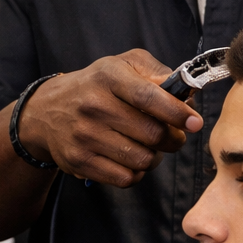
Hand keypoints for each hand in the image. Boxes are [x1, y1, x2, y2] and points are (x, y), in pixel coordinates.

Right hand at [18, 50, 203, 188]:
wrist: (48, 111)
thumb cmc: (97, 86)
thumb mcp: (123, 65)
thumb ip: (157, 73)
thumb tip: (186, 94)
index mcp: (109, 77)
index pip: (149, 97)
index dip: (177, 112)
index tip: (194, 122)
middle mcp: (94, 106)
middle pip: (152, 134)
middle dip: (172, 138)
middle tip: (172, 135)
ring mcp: (84, 136)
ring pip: (142, 159)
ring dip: (155, 157)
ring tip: (150, 146)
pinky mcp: (79, 161)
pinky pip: (125, 177)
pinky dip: (137, 172)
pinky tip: (131, 159)